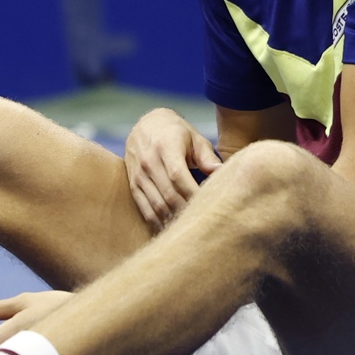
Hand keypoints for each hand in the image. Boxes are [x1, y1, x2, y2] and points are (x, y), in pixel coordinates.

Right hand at [124, 108, 222, 229]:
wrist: (145, 125)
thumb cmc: (177, 133)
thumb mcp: (194, 138)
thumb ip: (207, 157)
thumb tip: (221, 173)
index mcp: (165, 146)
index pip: (178, 176)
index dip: (193, 194)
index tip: (209, 206)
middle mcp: (148, 161)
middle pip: (168, 194)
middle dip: (187, 211)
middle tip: (205, 222)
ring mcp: (138, 174)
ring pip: (157, 205)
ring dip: (174, 220)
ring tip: (192, 228)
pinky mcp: (133, 184)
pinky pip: (145, 209)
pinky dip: (159, 222)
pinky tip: (172, 228)